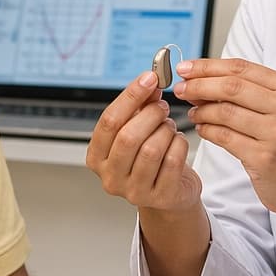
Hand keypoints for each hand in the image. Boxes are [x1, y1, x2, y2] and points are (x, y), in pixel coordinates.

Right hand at [86, 71, 201, 213]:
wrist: (169, 193)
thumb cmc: (150, 159)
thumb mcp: (137, 131)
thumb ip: (139, 106)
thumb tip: (149, 81)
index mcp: (96, 157)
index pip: (109, 122)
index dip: (130, 96)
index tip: (149, 78)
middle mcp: (111, 177)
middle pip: (128, 137)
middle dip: (150, 114)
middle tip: (162, 106)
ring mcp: (134, 191)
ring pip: (151, 149)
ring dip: (165, 130)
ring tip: (168, 126)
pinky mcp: (160, 197)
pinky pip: (172, 161)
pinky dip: (179, 143)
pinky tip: (177, 141)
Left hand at [173, 57, 275, 217]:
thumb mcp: (275, 109)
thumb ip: (244, 92)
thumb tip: (198, 79)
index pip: (241, 68)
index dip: (208, 66)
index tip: (184, 68)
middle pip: (232, 87)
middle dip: (199, 86)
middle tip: (181, 89)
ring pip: (225, 112)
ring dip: (202, 111)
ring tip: (193, 114)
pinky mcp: (265, 157)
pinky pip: (225, 137)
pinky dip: (208, 131)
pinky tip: (202, 129)